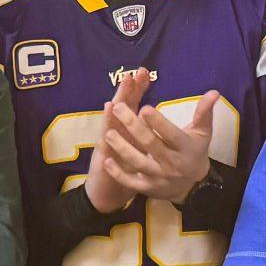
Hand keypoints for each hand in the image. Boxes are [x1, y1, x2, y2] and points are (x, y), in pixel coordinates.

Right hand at [82, 73, 146, 211]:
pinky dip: (108, 120)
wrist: (106, 194)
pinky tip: (109, 107)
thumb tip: (162, 125)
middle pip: (123, 106)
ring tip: (123, 83)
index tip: (145, 72)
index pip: (133, 106)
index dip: (138, 90)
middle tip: (134, 71)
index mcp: (127, 132)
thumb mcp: (141, 155)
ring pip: (115, 115)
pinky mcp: (104, 152)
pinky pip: (107, 133)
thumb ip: (150, 138)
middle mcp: (117, 133)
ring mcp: (108, 141)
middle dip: (129, 89)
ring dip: (119, 98)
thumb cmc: (126, 173)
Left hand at [102, 90, 218, 202]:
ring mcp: (159, 177)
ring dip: (122, 148)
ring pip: (138, 162)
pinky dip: (119, 173)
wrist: (194, 186)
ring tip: (109, 133)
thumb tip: (213, 92)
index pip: (169, 133)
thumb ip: (204, 112)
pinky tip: (108, 161)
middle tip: (118, 108)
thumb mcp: (202, 133)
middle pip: (150, 143)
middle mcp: (171, 162)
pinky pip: (132, 182)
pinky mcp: (148, 188)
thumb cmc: (195, 152)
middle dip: (133, 126)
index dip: (157, 122)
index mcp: (184, 146)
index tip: (143, 107)